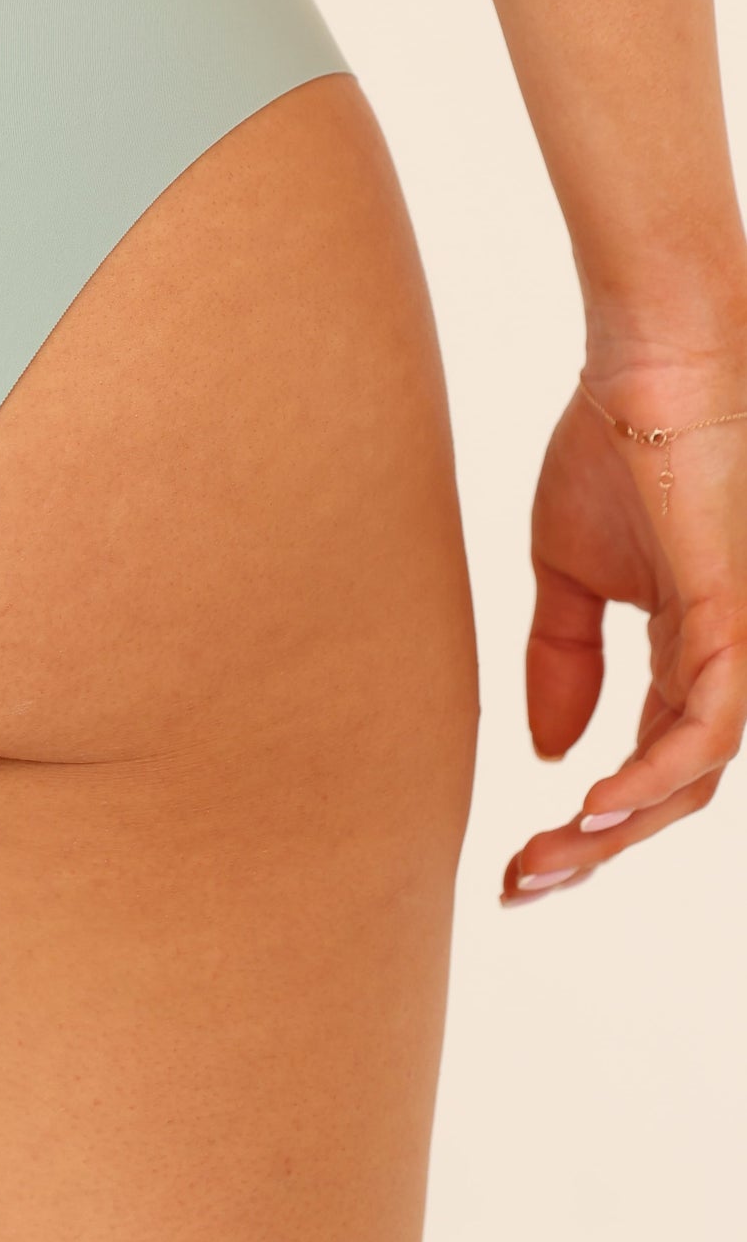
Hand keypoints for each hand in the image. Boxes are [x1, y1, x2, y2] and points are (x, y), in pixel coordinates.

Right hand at [506, 359, 746, 901]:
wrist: (650, 359)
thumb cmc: (617, 441)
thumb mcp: (568, 572)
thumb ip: (564, 660)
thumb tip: (551, 750)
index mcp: (690, 650)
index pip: (648, 763)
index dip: (586, 824)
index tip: (517, 862)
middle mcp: (726, 660)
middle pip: (672, 790)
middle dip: (595, 850)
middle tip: (521, 883)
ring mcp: (738, 642)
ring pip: (693, 774)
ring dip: (616, 830)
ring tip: (544, 858)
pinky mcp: (734, 618)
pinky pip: (710, 725)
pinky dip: (654, 774)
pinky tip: (593, 804)